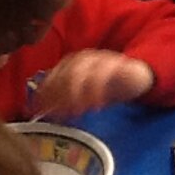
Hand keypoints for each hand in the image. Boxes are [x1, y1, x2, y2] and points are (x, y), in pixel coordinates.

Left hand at [32, 50, 154, 118]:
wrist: (137, 76)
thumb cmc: (106, 88)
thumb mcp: (82, 97)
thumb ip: (64, 103)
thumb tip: (38, 114)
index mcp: (68, 65)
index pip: (50, 79)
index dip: (44, 96)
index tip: (42, 114)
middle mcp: (80, 59)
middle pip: (62, 75)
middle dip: (58, 97)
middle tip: (60, 116)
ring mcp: (97, 58)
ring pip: (78, 72)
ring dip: (75, 93)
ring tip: (77, 112)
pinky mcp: (115, 62)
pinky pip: (101, 74)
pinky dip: (96, 91)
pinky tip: (97, 106)